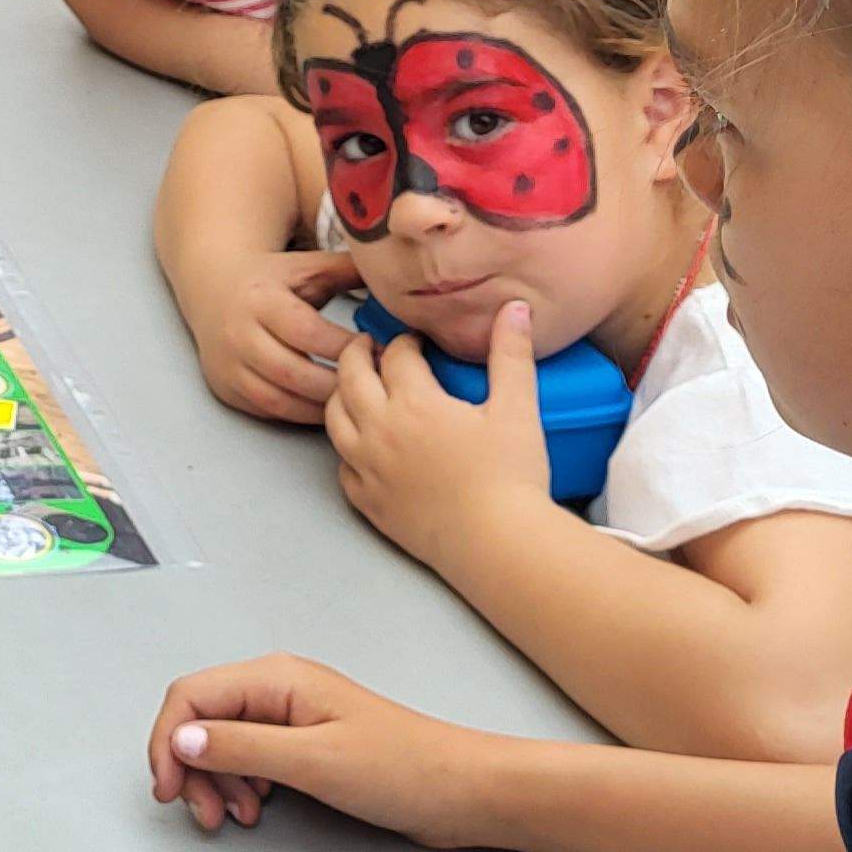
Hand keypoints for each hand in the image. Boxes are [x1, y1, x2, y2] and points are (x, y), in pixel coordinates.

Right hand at [147, 654, 504, 849]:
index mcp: (277, 679)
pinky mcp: (303, 745)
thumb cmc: (407, 767)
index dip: (168, 741)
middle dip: (190, 768)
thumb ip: (241, 747)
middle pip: (200, 720)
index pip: (191, 696)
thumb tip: (182, 739)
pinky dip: (239, 785)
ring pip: (220, 743)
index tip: (169, 786)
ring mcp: (291, 718)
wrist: (461, 792)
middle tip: (201, 810)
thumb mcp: (313, 760)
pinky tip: (254, 806)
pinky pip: (248, 758)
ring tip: (233, 815)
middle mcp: (279, 691)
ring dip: (214, 782)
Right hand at [180, 247, 359, 423]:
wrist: (213, 289)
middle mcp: (237, 334)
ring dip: (319, 406)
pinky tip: (325, 408)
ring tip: (352, 400)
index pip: (306, 331)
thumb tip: (392, 277)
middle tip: (371, 385)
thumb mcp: (305, 267)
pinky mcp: (226, 388)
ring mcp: (228, 366)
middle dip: (336, 383)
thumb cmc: (270, 280)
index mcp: (260, 299)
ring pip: (278, 400)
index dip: (343, 346)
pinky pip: (267, 411)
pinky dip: (299, 414)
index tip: (375, 350)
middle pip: (292, 372)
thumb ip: (345, 271)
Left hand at [325, 303, 557, 565]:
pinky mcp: (369, 503)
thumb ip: (511, 354)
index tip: (416, 340)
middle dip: (358, 354)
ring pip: (334, 420)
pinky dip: (346, 449)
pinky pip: (342, 468)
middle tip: (370, 346)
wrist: (497, 544)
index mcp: (413, 402)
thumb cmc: (510, 477)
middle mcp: (379, 431)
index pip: (395, 355)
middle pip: (350, 377)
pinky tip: (360, 446)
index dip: (405, 341)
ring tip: (356, 388)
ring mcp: (368, 468)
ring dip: (341, 396)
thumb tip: (515, 307)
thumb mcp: (517, 408)